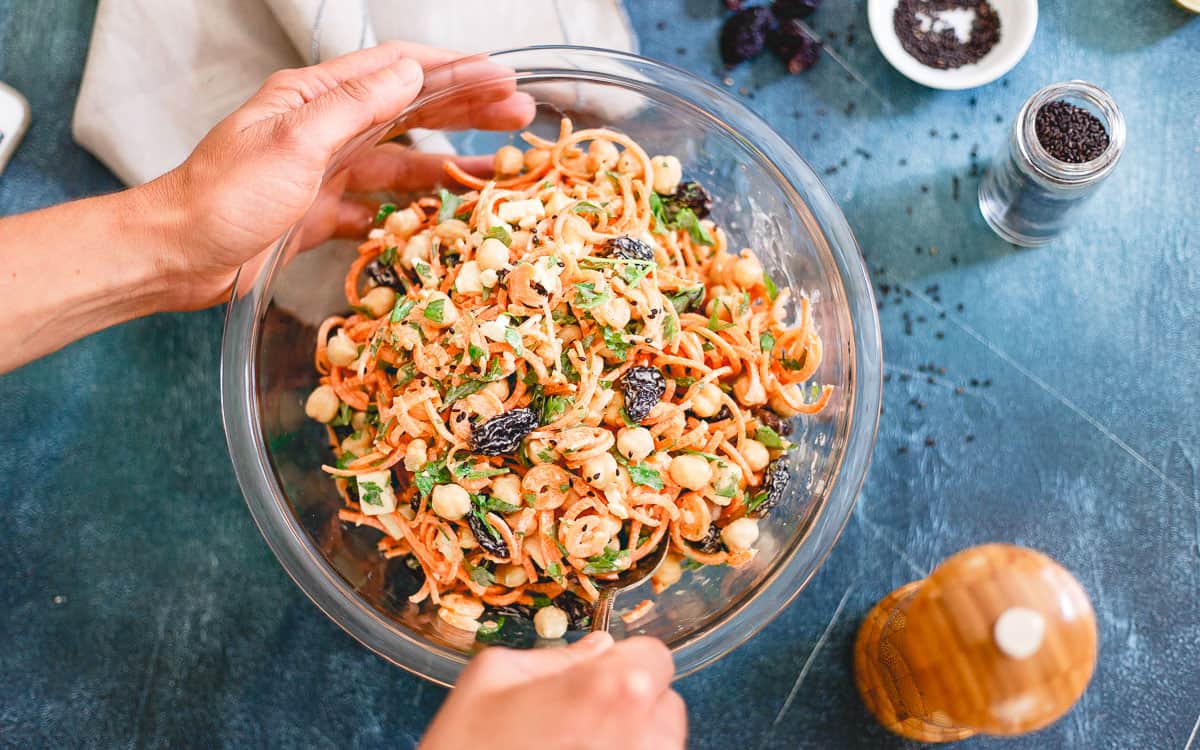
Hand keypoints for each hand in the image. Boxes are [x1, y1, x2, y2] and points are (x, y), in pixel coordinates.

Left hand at [0, 42, 532, 371]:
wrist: (177, 257)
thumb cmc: (224, 197)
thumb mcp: (294, 143)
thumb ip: (354, 107)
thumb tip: (409, 72)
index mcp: (315, 98)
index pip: (397, 70)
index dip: (453, 70)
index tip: (500, 75)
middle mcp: (325, 129)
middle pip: (409, 111)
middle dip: (466, 110)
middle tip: (520, 114)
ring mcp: (326, 172)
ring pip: (402, 162)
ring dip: (449, 164)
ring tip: (500, 169)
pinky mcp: (322, 213)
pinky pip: (380, 207)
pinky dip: (412, 211)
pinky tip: (442, 217)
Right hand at [419, 633, 686, 749]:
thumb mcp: (489, 681)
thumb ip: (553, 658)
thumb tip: (597, 649)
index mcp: (612, 688)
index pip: (656, 656)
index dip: (626, 662)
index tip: (599, 676)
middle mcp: (644, 736)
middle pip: (664, 704)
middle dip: (632, 704)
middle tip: (581, 719)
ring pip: (662, 744)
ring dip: (632, 741)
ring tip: (577, 747)